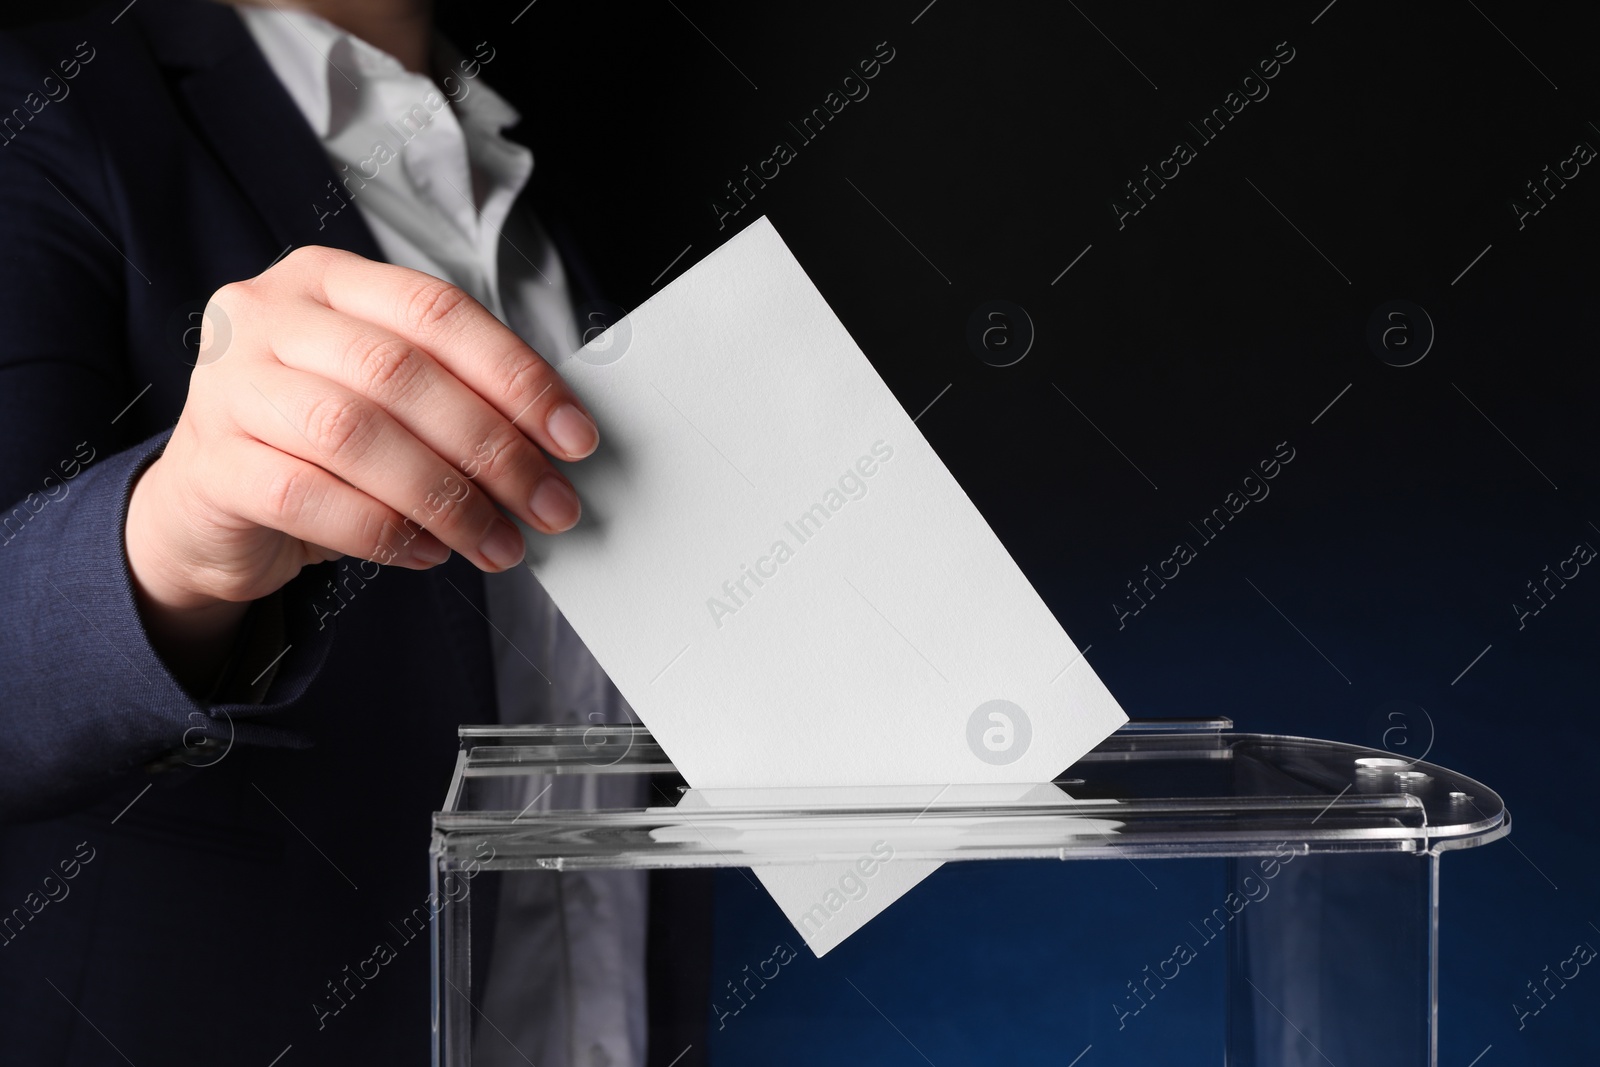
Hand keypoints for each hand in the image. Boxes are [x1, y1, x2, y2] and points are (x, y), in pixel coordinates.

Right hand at [125, 247, 596, 684]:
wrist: (207, 507)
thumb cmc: (313, 443)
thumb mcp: (384, 397)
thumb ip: (453, 394)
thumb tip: (554, 443)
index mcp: (325, 280)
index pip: (437, 312)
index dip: (516, 376)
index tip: (574, 436)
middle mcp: (267, 316)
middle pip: (400, 374)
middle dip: (492, 448)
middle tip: (548, 505)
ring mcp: (227, 387)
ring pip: (354, 434)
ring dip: (446, 498)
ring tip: (497, 541)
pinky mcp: (210, 465)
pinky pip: (308, 497)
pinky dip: (383, 532)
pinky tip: (429, 553)